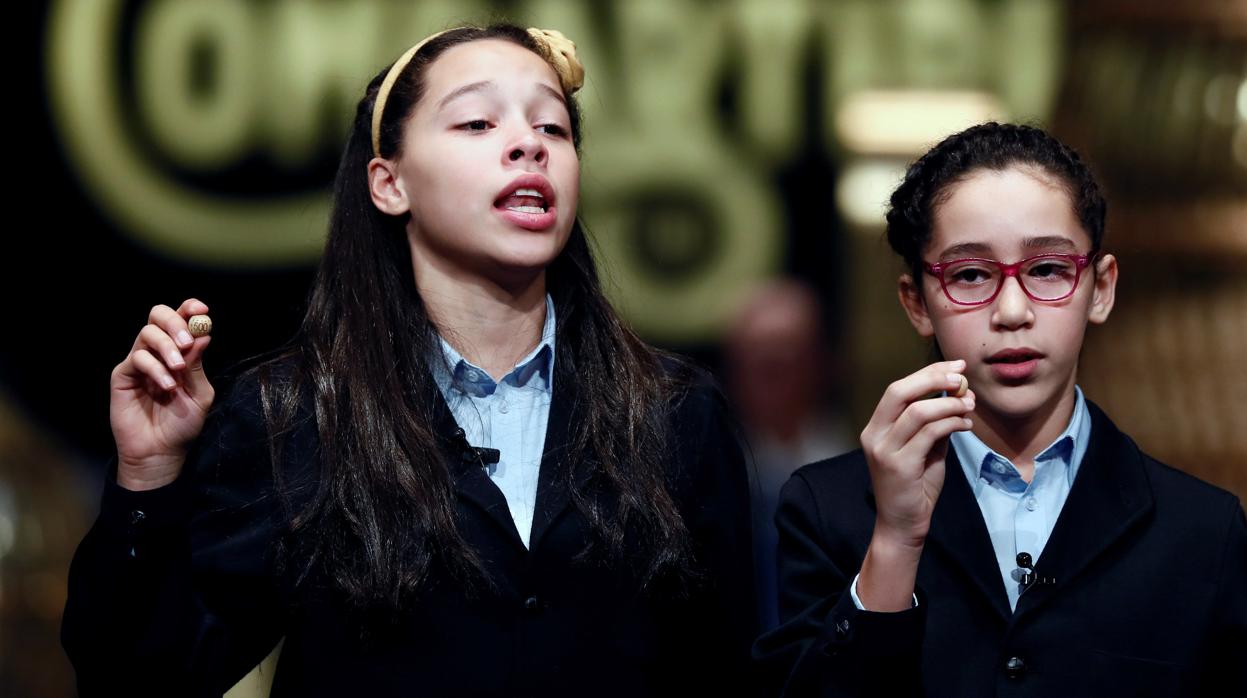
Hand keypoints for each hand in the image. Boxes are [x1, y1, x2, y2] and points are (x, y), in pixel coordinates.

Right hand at [110, 299, 214, 490]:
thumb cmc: (182, 424)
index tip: (201, 310)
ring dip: (166, 347)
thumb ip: (199, 365)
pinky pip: (137, 358)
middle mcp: (159, 352)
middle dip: (175, 322)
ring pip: (147, 333)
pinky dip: (155, 368)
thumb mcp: (200, 394)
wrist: (161, 451)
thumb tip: (204, 334)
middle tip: (187, 341)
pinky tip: (167, 387)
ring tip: (178, 370)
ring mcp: (139, 362)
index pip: (182, 320)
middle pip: (158, 316)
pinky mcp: (123, 375)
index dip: (189, 309)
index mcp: (180, 353)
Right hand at [857, 360, 973, 609]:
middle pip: (900, 391)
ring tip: (970, 405)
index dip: (927, 373)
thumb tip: (958, 394)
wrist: (903, 525)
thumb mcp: (927, 449)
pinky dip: (951, 423)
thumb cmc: (915, 487)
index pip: (898, 389)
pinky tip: (966, 425)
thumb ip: (935, 423)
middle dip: (934, 378)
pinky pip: (929, 434)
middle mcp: (874, 435)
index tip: (955, 367)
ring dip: (949, 403)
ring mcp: (883, 451)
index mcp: (876, 428)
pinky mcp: (898, 466)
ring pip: (917, 411)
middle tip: (962, 377)